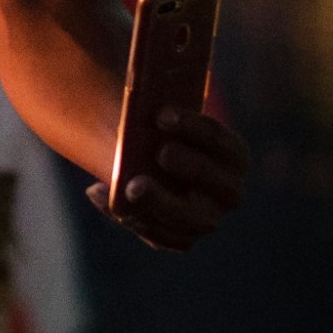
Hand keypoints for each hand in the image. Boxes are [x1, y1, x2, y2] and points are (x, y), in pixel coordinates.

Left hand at [86, 107, 248, 250]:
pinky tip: (98, 192)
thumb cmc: (158, 130)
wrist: (144, 159)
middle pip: (220, 185)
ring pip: (191, 219)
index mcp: (233, 155)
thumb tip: (143, 95)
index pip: (222, 142)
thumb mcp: (162, 114)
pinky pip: (160, 236)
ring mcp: (206, 218)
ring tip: (131, 186)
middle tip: (162, 153)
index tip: (161, 115)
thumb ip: (160, 106)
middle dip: (194, 168)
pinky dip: (130, 215)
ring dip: (161, 202)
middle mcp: (228, 191)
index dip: (195, 128)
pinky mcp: (179, 237)